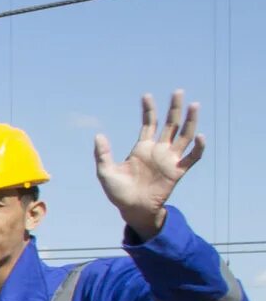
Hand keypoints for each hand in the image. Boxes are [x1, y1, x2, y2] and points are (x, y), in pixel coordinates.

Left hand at [92, 91, 202, 235]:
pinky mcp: (178, 171)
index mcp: (142, 148)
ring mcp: (169, 160)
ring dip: (190, 121)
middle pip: (170, 124)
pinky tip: (200, 136)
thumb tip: (98, 135)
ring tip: (194, 105)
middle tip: (178, 91)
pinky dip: (198, 147)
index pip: (149, 123)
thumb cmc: (118, 191)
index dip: (148, 110)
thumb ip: (103, 154)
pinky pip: (192, 157)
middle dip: (174, 108)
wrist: (132, 209)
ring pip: (184, 136)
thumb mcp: (105, 171)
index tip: (146, 95)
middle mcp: (158, 150)